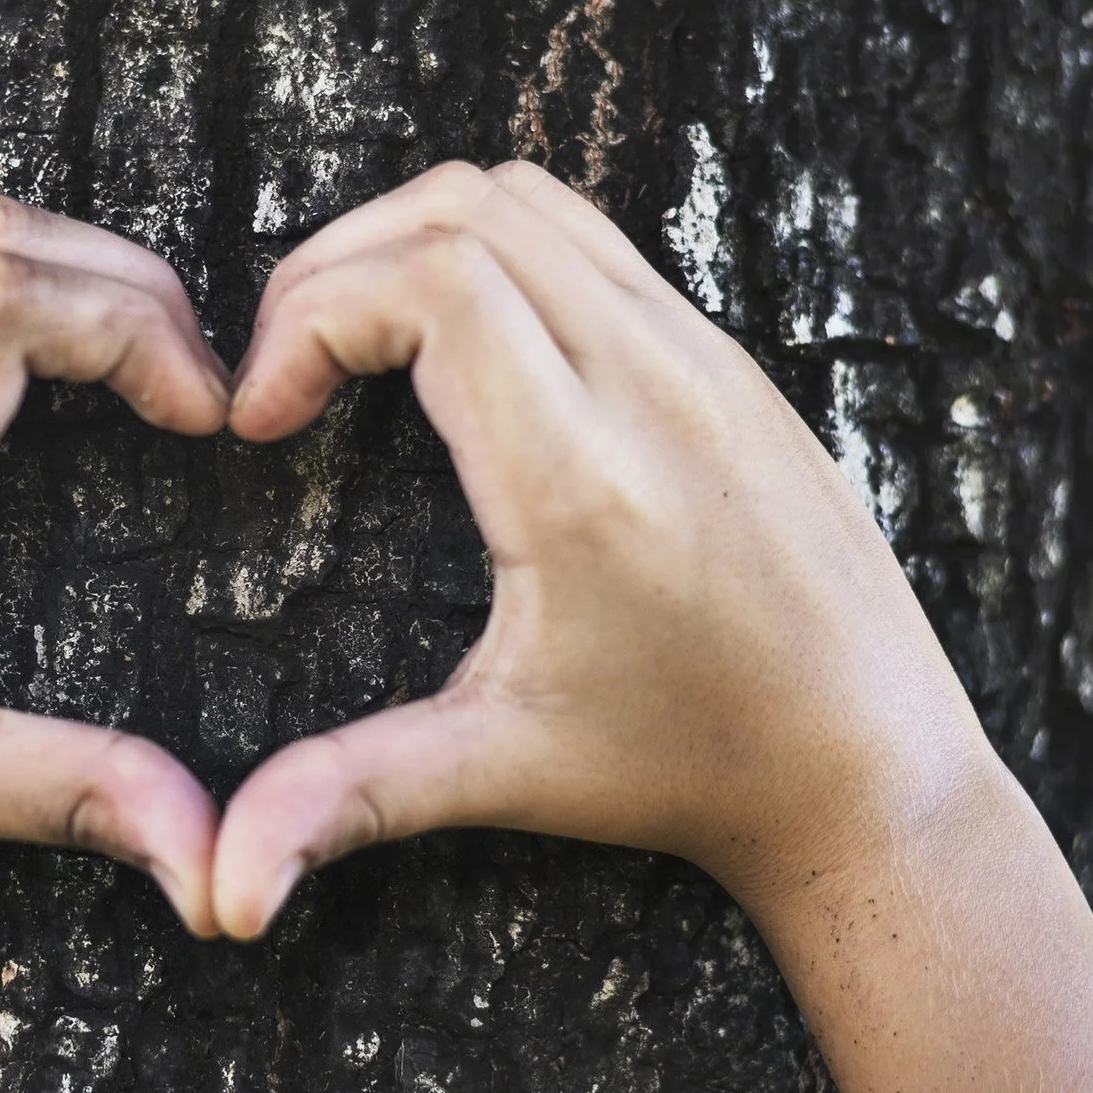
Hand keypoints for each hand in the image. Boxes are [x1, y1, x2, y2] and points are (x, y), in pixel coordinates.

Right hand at [211, 160, 994, 936]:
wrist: (872, 770)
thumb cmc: (688, 768)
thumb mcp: (502, 770)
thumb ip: (348, 799)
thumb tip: (220, 891)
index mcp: (583, 475)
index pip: (429, 280)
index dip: (307, 316)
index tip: (262, 420)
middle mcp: (653, 383)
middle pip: (461, 209)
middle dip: (334, 265)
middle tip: (287, 371)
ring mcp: (706, 355)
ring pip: (531, 200)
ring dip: (414, 241)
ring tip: (357, 348)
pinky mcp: (731, 360)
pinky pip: (593, 241)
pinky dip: (494, 254)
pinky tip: (461, 362)